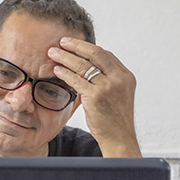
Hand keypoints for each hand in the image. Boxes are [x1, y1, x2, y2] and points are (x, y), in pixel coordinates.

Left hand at [48, 37, 140, 156]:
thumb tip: (89, 71)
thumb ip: (107, 82)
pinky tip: (56, 70)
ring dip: (66, 57)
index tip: (75, 45)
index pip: (106, 55)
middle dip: (77, 46)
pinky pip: (77, 80)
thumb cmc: (114, 121)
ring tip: (53, 53)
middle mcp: (119, 78)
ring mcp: (108, 87)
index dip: (89, 49)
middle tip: (62, 41)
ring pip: (84, 65)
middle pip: (96, 54)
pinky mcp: (96, 96)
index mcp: (126, 77)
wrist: (119, 139)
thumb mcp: (116, 97)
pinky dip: (65, 73)